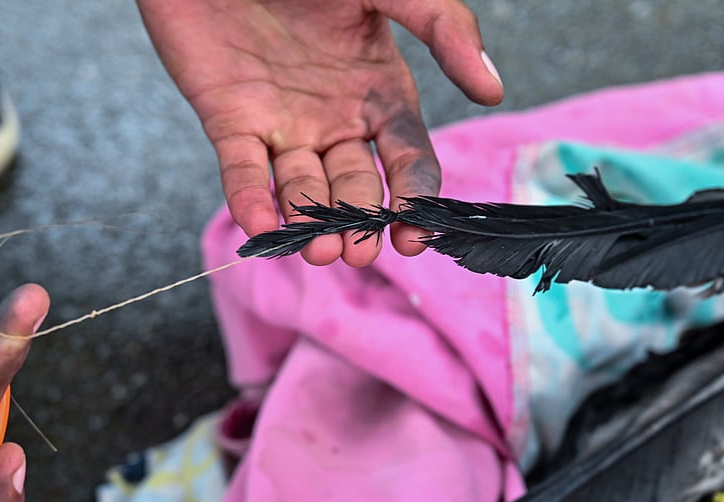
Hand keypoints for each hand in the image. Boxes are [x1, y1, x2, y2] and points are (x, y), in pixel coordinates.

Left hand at [137, 0, 502, 265]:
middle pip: (356, 186)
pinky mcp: (230, 121)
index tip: (414, 236)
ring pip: (301, 188)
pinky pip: (241, 170)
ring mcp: (283, 123)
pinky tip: (261, 227)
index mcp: (380, 93)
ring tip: (318, 250)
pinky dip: (249, 200)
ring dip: (309, 224)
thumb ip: (442, 28)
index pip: (408, 161)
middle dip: (358, 223)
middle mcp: (336, 119)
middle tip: (357, 251)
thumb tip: (493, 90)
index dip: (414, 200)